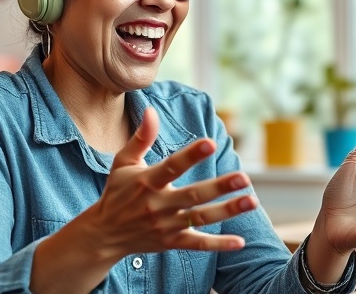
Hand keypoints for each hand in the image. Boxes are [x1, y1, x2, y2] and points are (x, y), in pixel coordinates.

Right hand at [84, 107, 257, 260]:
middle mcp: (157, 204)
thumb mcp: (123, 162)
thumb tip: (151, 110)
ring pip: (200, 218)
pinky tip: (239, 241)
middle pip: (194, 195)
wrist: (103, 234)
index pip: (172, 166)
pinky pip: (197, 244)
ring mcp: (165, 225)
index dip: (190, 155)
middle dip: (220, 186)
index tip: (210, 143)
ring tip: (251, 201)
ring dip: (227, 211)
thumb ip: (141, 137)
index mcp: (146, 181)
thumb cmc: (116, 192)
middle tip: (244, 177)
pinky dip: (218, 245)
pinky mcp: (170, 242)